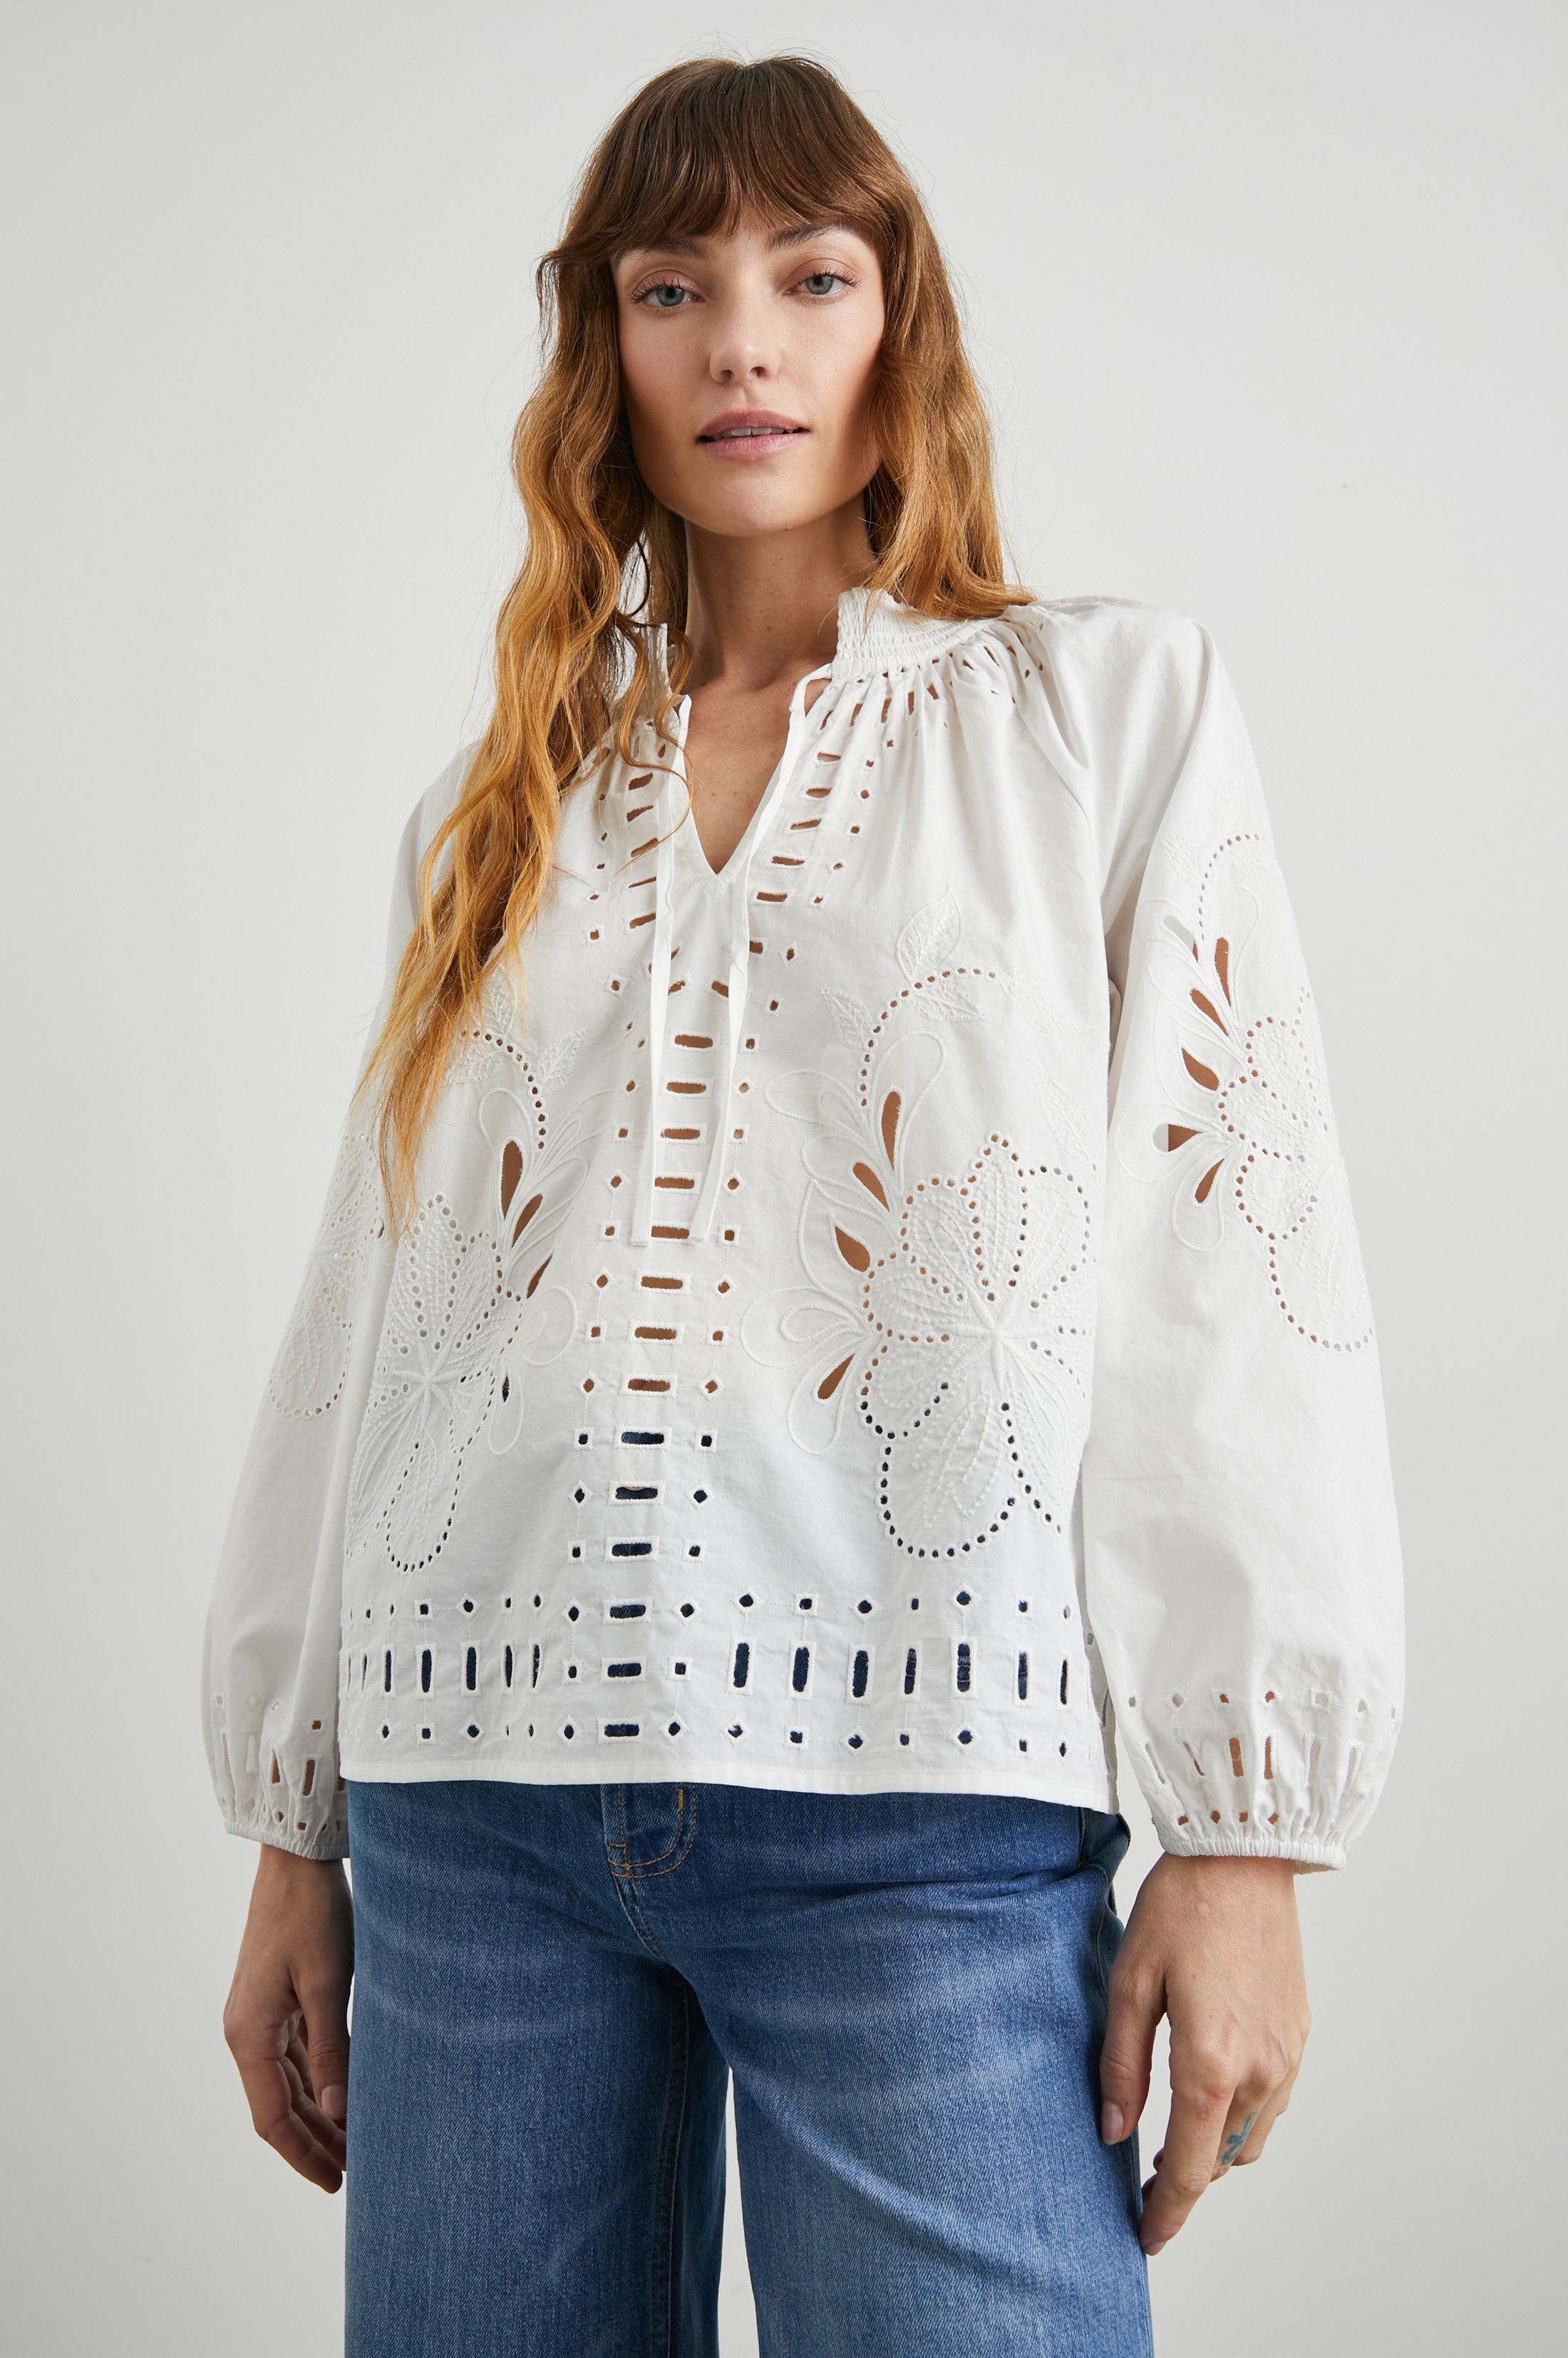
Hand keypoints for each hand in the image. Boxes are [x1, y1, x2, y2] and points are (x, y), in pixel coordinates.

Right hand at [222, 1844, 354, 2192]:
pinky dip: (318, 2080)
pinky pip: (295, 2055)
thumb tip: (338, 2114)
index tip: (336, 2182)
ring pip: (287, 2083)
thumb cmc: (311, 1914)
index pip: (271, 2118)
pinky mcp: (276, 1999)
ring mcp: (259, 2015)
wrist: (296, 1860)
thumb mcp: (326, 1984)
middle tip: (355, 2171)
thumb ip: (332, 2051)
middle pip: (278, 2106)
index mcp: (249, 2035)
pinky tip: (346, 2094)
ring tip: (356, 2142)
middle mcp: (246, 2031)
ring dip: (318, 2114)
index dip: (303, 2155)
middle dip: (314, 2142)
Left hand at [1099, 1853, 1309, 2256]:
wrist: (1244, 1855)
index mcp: (1211, 2061)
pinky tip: (1213, 2093)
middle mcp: (1259, 2070)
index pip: (1188, 2167)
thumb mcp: (1130, 1979)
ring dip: (1215, 2150)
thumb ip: (1121, 2062)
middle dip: (1186, 2181)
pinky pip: (1273, 2102)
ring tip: (1174, 2140)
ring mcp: (1287, 2055)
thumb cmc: (1182, 1907)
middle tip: (1145, 2183)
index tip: (1145, 2237)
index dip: (1165, 2212)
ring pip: (1251, 2137)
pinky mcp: (1299, 2035)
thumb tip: (1112, 2130)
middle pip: (1221, 2160)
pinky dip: (1242, 2117)